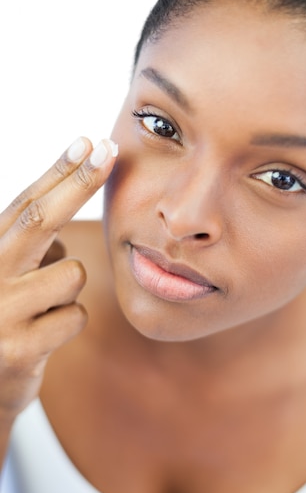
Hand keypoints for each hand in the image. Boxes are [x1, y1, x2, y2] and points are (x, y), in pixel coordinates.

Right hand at [0, 137, 117, 420]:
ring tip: (40, 310)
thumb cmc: (2, 321)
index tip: (88, 142)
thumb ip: (30, 241)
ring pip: (70, 275)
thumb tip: (71, 193)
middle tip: (109, 150)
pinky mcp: (17, 349)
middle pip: (40, 220)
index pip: (25, 204)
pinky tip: (41, 338)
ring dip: (67, 288)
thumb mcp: (7, 275)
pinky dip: (67, 322)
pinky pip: (75, 316)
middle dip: (79, 182)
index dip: (59, 171)